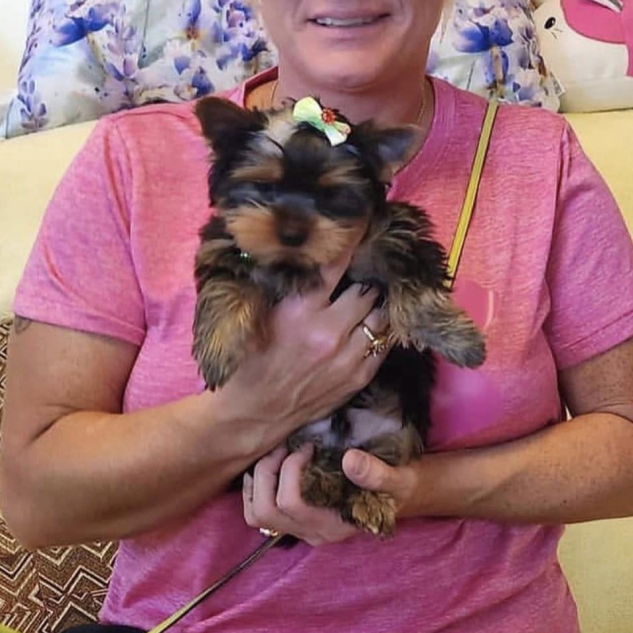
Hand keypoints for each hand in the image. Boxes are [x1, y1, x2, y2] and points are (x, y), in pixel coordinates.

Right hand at [203, 244, 389, 459]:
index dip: (352, 239)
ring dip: (376, 304)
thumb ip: (285, 285)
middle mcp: (328, 331)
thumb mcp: (259, 314)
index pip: (335, 263)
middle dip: (365, 277)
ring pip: (380, 316)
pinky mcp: (358, 377)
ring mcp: (347, 356)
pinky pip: (384, 343)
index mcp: (300, 310)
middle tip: (366, 268)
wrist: (252, 413)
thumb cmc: (248, 359)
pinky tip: (372, 322)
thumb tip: (305, 253)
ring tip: (372, 295)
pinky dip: (380, 330)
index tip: (362, 219)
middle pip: (366, 289)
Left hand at [242, 443, 422, 544]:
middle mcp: (313, 532)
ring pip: (256, 513)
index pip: (291, 504)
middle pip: (265, 510)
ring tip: (279, 453)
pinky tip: (277, 464)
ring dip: (260, 479)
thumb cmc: (402, 486)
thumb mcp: (398, 479)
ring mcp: (302, 528)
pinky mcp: (296, 518)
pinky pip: (259, 510)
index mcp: (333, 526)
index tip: (308, 446)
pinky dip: (259, 485)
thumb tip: (349, 460)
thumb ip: (377, 474)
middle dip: (268, 472)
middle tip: (286, 446)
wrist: (405, 495)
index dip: (290, 469)